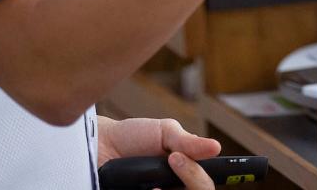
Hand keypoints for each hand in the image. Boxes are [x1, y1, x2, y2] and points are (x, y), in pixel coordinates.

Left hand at [96, 116, 220, 185]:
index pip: (204, 185)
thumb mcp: (165, 132)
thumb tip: (216, 147)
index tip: (178, 158)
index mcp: (185, 173)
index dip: (199, 177)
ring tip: (151, 186)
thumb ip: (188, 142)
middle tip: (171, 162)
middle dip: (190, 182)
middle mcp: (173, 189)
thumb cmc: (133, 136)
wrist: (100, 145)